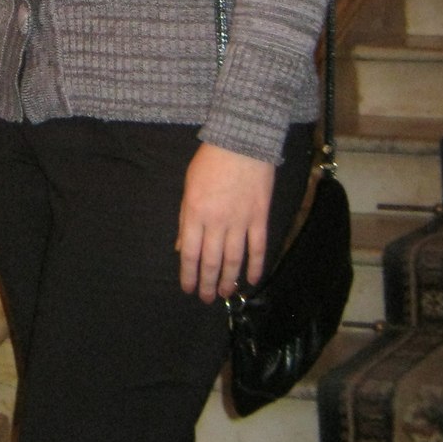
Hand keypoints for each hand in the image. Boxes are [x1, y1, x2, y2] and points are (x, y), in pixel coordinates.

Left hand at [176, 142, 275, 302]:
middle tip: (207, 299)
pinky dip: (256, 265)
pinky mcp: (260, 217)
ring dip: (230, 280)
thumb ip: (185, 220)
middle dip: (208, 283)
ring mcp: (240, 221)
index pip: (190, 253)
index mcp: (195, 214)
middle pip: (212, 261)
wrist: (242, 143)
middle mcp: (217, 222)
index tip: (188, 289)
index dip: (189, 274)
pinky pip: (258, 247)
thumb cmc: (210, 163)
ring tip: (226, 294)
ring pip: (234, 259)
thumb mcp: (188, 188)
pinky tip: (253, 279)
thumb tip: (182, 248)